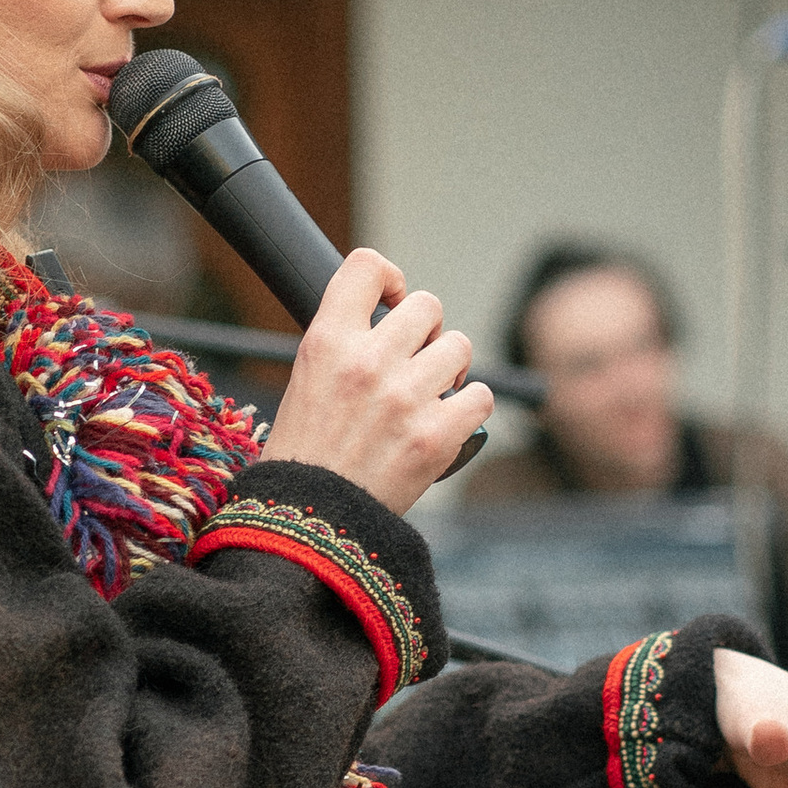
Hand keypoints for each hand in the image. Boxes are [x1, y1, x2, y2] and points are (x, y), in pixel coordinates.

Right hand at [260, 247, 494, 514]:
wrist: (312, 522)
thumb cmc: (307, 453)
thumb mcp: (306, 379)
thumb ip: (346, 342)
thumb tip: (392, 319)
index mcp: (328, 341)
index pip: (367, 266)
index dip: (389, 277)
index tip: (391, 301)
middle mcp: (368, 361)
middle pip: (428, 305)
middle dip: (427, 331)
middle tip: (415, 359)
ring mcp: (406, 398)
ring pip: (460, 347)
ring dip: (450, 369)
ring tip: (428, 395)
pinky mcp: (438, 435)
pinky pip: (481, 396)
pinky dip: (469, 407)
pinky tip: (447, 420)